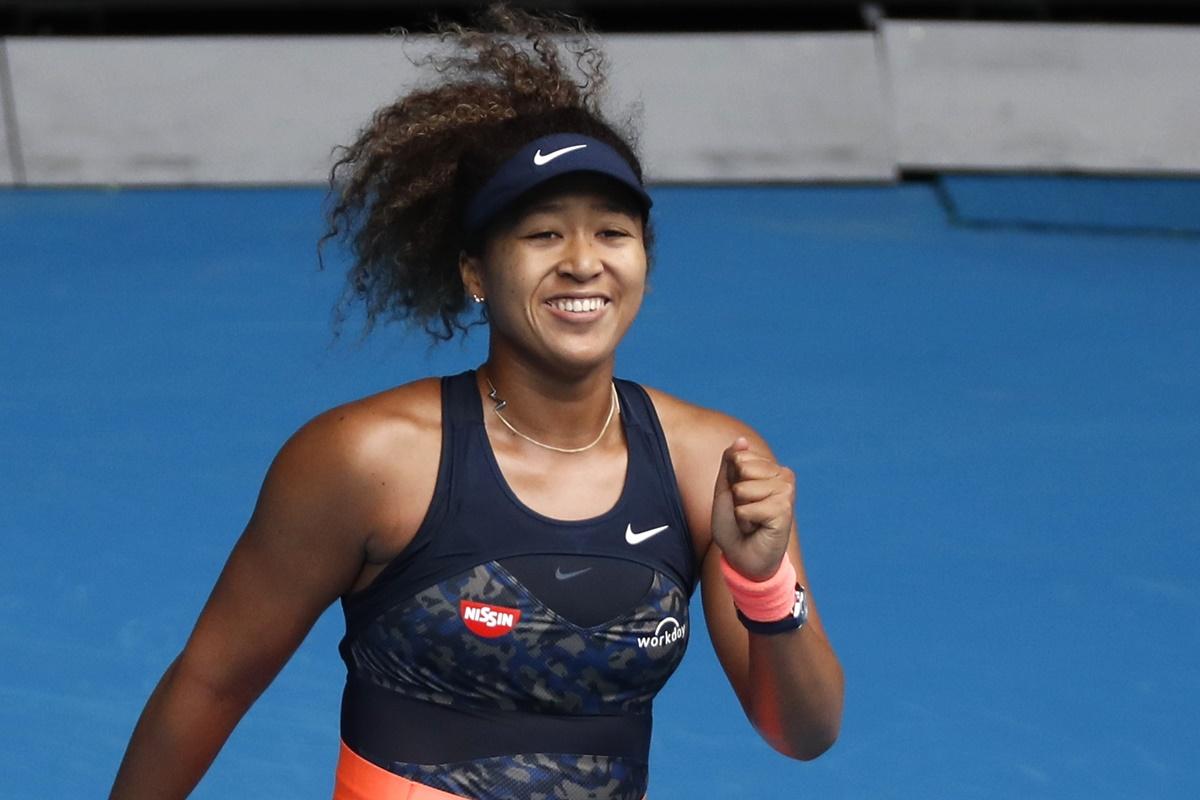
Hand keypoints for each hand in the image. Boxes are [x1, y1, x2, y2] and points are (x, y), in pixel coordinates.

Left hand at [711, 437, 794, 580]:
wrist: (744, 557)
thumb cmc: (734, 524)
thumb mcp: (726, 488)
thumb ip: (731, 463)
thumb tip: (742, 440)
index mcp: (771, 469)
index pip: (739, 458)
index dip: (731, 482)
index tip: (740, 499)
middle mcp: (784, 477)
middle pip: (742, 470)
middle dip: (736, 495)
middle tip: (746, 512)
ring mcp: (786, 492)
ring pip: (743, 489)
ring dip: (741, 511)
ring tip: (752, 522)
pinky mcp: (784, 510)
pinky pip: (747, 509)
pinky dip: (745, 522)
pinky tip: (757, 529)